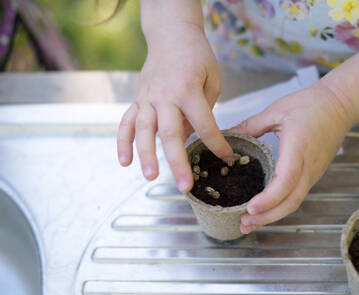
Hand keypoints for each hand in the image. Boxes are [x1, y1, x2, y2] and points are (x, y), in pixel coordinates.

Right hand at [117, 23, 232, 190]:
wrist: (171, 35)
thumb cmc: (197, 57)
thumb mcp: (212, 80)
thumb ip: (204, 110)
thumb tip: (193, 138)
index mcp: (188, 90)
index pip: (204, 125)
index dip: (216, 144)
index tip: (227, 158)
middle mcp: (165, 96)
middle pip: (170, 134)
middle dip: (178, 162)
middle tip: (185, 186)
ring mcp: (147, 98)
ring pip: (143, 131)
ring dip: (146, 156)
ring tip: (151, 177)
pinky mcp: (137, 99)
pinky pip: (126, 123)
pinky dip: (122, 142)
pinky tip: (124, 161)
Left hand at [229, 83, 352, 233]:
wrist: (340, 104)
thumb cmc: (311, 104)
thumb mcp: (276, 110)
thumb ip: (250, 126)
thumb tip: (225, 136)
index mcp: (298, 147)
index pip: (286, 181)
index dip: (268, 199)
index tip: (251, 208)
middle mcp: (308, 165)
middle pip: (291, 201)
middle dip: (267, 217)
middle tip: (243, 224)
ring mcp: (313, 172)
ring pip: (294, 202)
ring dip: (272, 216)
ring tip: (249, 222)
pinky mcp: (313, 174)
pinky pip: (297, 195)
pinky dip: (280, 206)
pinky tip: (265, 209)